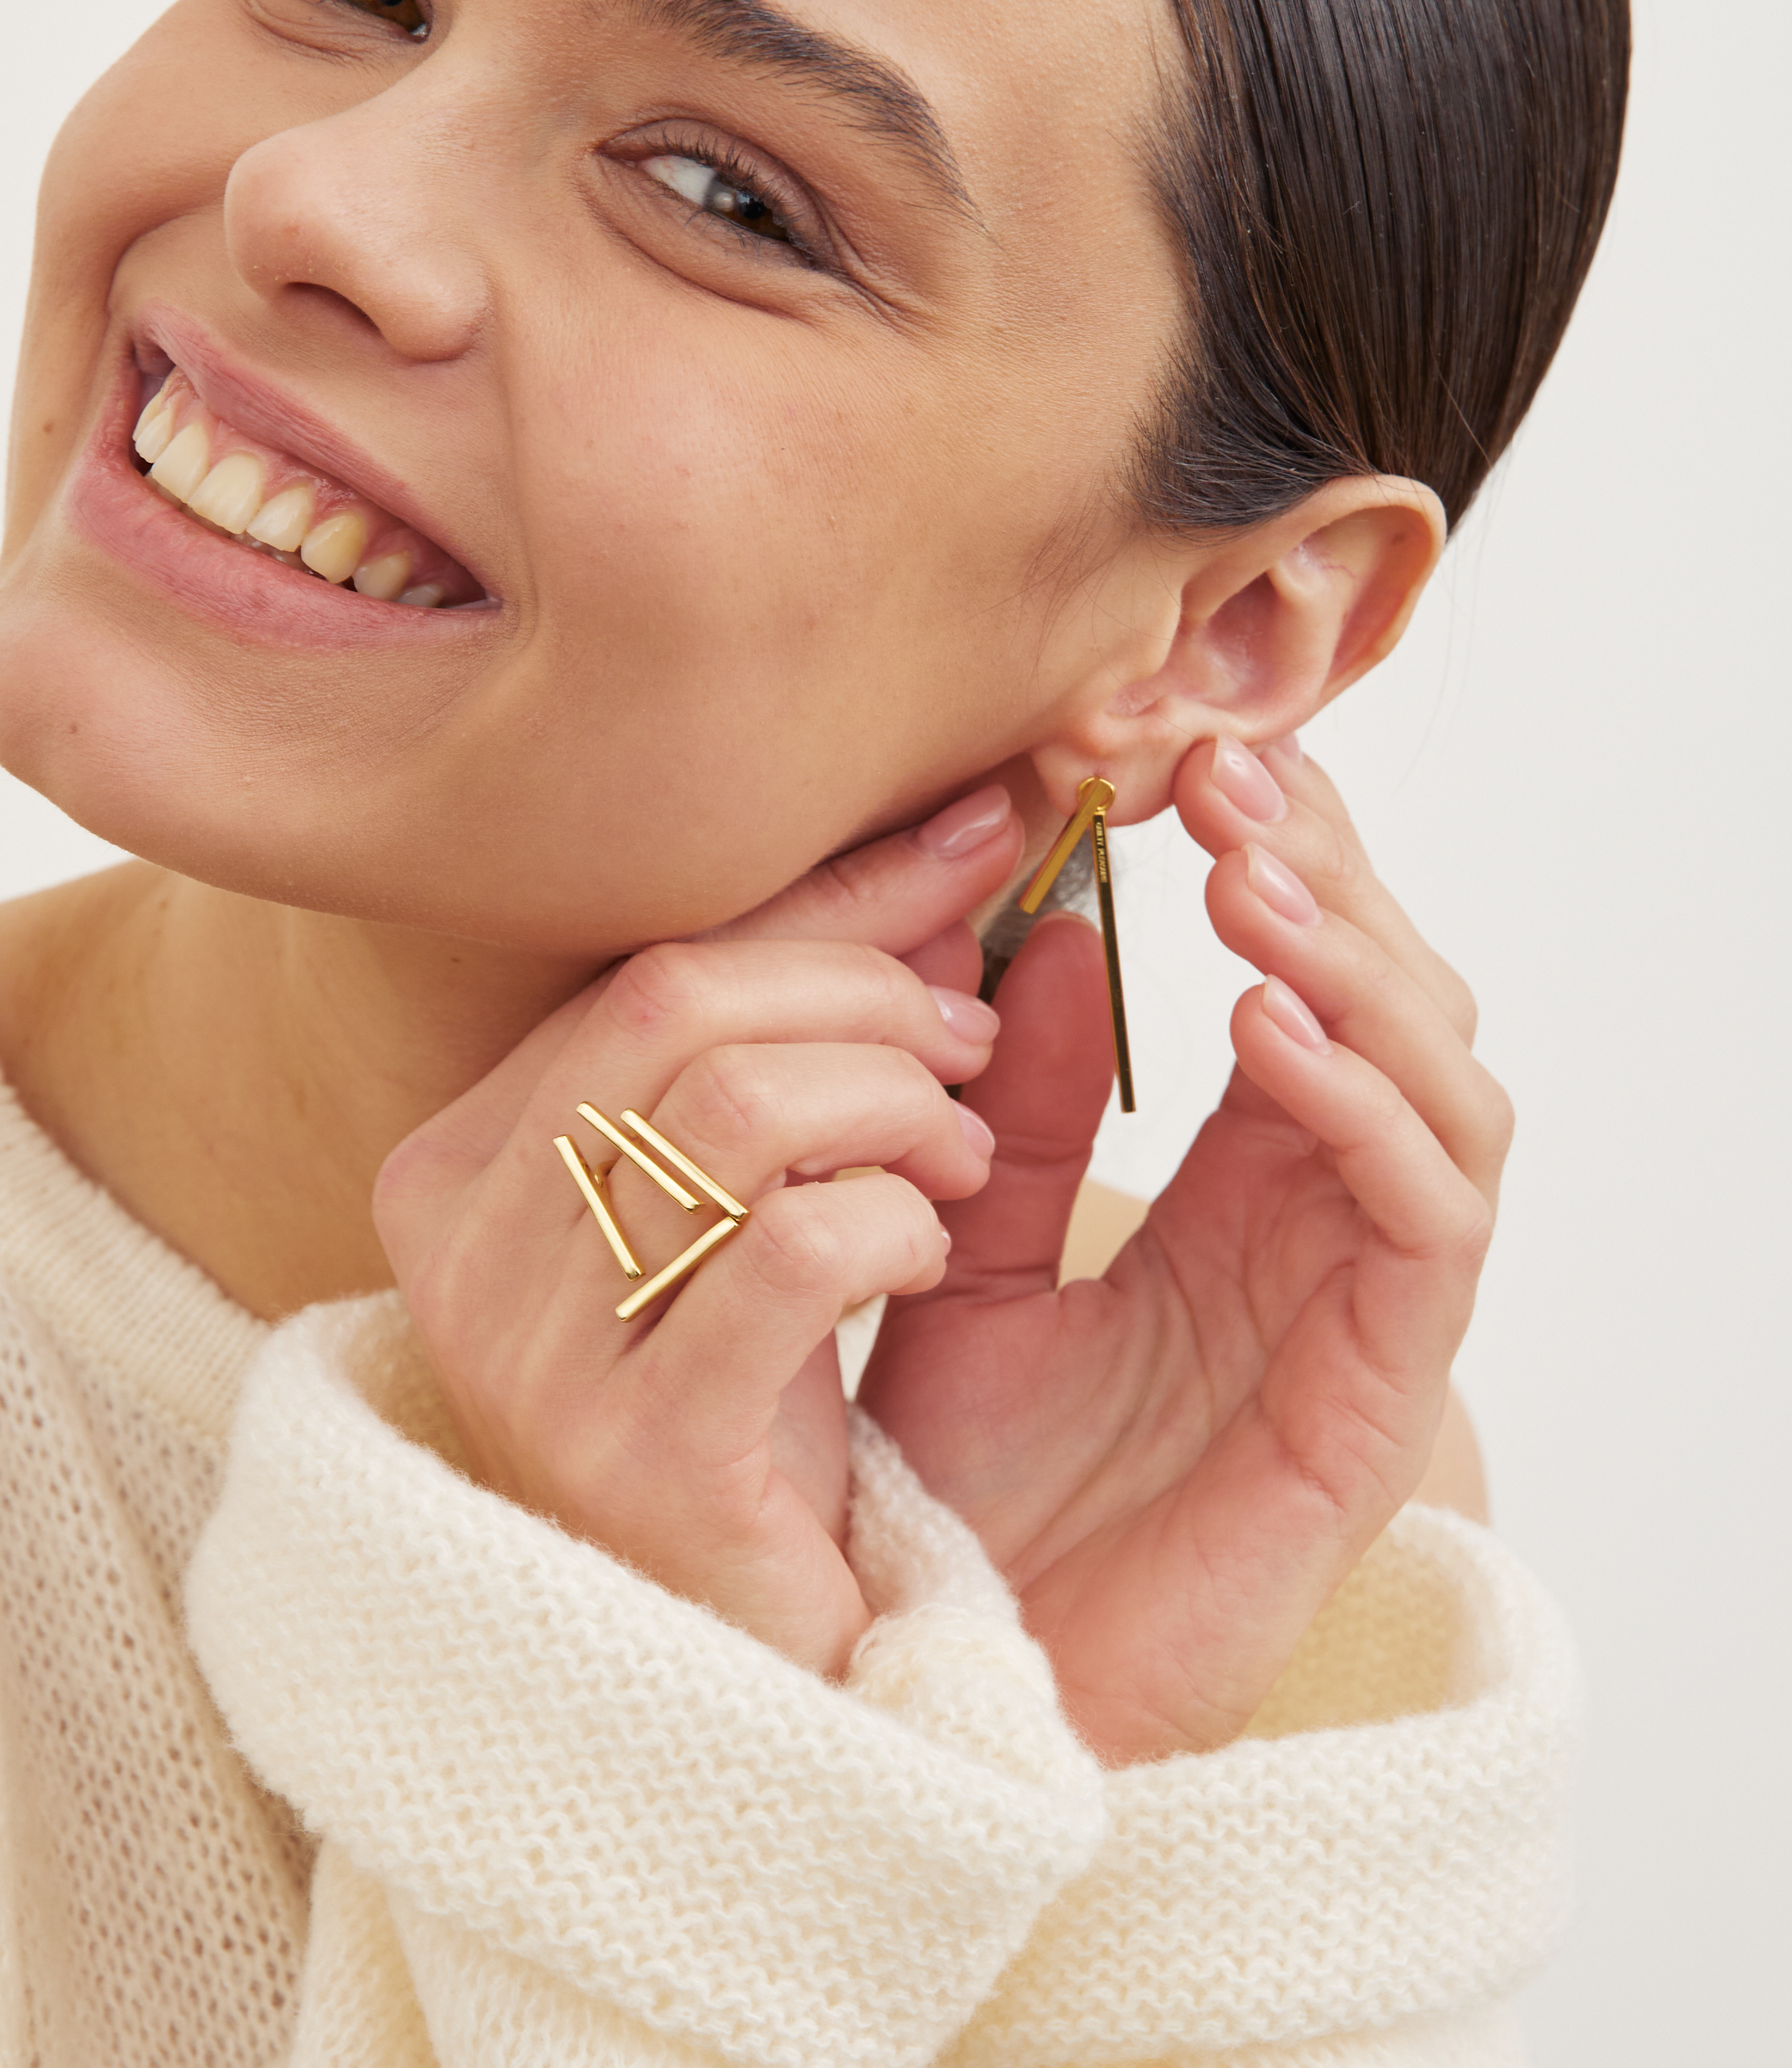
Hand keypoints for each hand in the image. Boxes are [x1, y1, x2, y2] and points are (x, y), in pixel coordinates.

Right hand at [372, 788, 1022, 1676]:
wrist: (732, 1665)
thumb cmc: (745, 1409)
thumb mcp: (757, 1199)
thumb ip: (815, 1038)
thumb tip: (949, 856)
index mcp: (464, 1159)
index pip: (648, 961)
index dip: (825, 898)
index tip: (973, 842)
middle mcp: (459, 1241)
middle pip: (681, 1003)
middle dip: (869, 990)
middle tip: (972, 1036)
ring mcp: (529, 1351)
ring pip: (740, 1107)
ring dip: (897, 1101)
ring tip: (962, 1153)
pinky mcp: (633, 1451)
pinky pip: (793, 1250)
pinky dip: (895, 1218)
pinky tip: (928, 1253)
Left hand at [858, 738, 1510, 1761]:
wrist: (953, 1676)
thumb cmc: (966, 1477)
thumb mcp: (961, 1246)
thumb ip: (1012, 1105)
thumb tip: (1046, 930)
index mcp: (1239, 1184)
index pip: (1308, 984)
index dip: (1276, 862)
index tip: (1187, 759)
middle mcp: (1324, 1229)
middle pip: (1402, 1009)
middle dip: (1332, 883)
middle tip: (1228, 789)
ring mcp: (1366, 1307)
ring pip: (1450, 1093)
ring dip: (1362, 970)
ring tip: (1247, 889)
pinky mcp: (1383, 1395)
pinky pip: (1429, 1220)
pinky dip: (1366, 1107)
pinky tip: (1269, 1031)